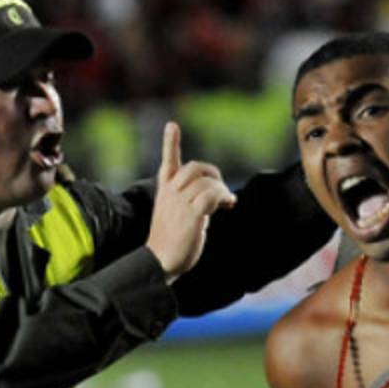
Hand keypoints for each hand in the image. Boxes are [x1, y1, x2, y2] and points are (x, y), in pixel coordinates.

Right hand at [146, 122, 235, 281]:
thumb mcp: (178, 216)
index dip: (170, 143)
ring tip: (227, 202)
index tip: (172, 125)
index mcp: (165, 192)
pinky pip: (211, 195)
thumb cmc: (172, 243)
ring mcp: (179, 203)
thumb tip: (217, 198)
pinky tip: (228, 205)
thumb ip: (192, 202)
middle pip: (196, 168)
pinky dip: (224, 197)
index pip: (168, 163)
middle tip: (223, 192)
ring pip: (207, 182)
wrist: (160, 262)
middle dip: (214, 174)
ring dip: (223, 191)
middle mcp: (171, 193)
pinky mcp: (191, 214)